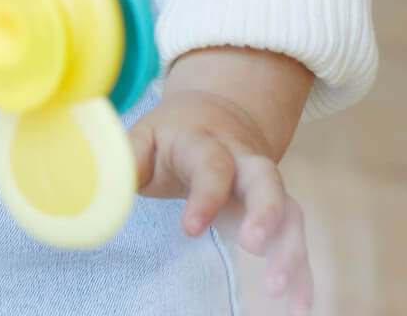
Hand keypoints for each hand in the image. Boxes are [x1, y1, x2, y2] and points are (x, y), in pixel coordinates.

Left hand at [131, 84, 313, 315]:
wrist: (216, 110)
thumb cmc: (172, 134)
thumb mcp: (144, 135)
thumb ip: (126, 159)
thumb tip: (102, 188)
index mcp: (205, 142)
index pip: (211, 164)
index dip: (204, 195)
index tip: (190, 229)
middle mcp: (243, 161)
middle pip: (266, 178)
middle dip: (266, 211)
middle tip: (253, 245)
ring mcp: (265, 186)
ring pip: (290, 211)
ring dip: (290, 250)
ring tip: (281, 293)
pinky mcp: (278, 210)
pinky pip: (296, 239)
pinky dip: (303, 273)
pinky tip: (300, 306)